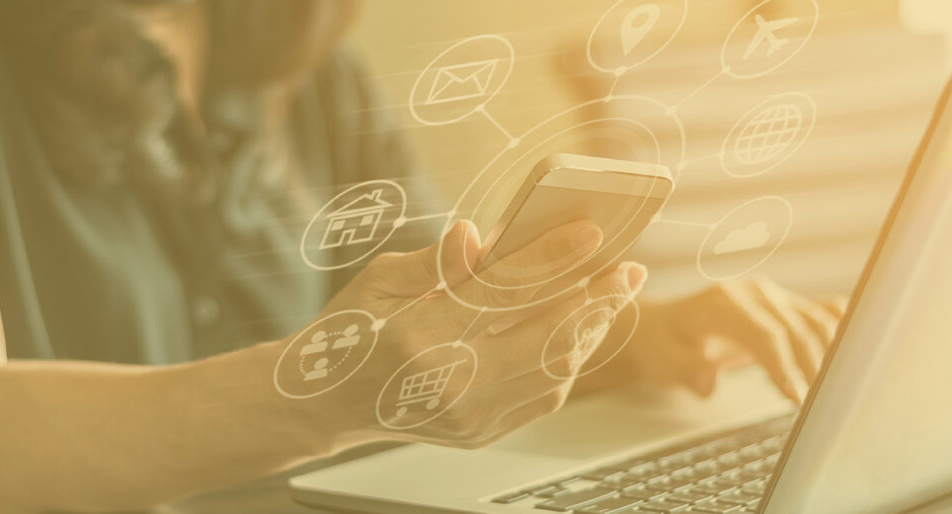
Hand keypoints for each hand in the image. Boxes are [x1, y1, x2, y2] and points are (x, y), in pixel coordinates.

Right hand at [280, 220, 647, 448]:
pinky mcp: (478, 434)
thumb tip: (478, 235)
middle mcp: (447, 384)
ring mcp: (466, 417)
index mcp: (416, 336)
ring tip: (613, 296)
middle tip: (628, 270)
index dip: (550, 260)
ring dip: (589, 330)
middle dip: (595, 300)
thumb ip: (436, 261)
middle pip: (542, 337)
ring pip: (552, 371)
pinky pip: (542, 396)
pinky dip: (567, 360)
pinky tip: (580, 331)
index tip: (591, 234)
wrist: (323, 403)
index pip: (499, 293)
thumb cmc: (350, 331)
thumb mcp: (379, 280)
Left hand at [619, 278, 846, 401]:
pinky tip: (857, 346)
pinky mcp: (784, 305)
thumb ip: (686, 370)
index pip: (765, 333)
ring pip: (814, 320)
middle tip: (822, 407)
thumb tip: (710, 382)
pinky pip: (818, 313)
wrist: (661, 324)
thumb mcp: (663, 360)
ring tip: (837, 391)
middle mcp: (753, 293)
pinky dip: (839, 328)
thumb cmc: (663, 344)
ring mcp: (772, 296)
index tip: (796, 397)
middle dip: (813, 367)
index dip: (785, 365)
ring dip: (830, 354)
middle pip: (796, 329)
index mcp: (723, 303)